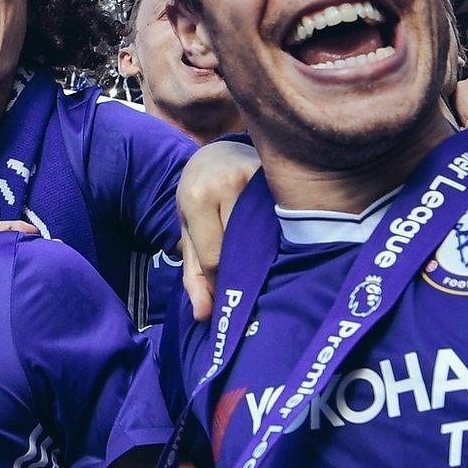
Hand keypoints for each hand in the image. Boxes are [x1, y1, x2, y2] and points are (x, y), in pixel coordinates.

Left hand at [177, 139, 261, 321]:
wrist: (218, 152)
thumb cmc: (199, 196)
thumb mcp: (186, 230)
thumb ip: (192, 273)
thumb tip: (204, 315)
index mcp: (196, 198)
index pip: (216, 256)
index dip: (223, 283)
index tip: (230, 296)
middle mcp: (226, 183)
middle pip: (241, 245)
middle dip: (243, 270)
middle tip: (249, 284)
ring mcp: (254, 176)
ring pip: (263, 233)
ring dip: (263, 253)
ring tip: (263, 263)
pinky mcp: (276, 175)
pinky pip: (280, 216)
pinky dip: (278, 234)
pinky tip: (278, 243)